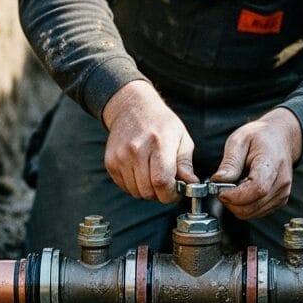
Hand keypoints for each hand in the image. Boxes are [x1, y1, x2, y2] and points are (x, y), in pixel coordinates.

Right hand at [101, 81, 197, 201]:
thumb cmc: (162, 123)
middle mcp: (136, 150)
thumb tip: (192, 185)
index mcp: (158, 144)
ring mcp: (121, 156)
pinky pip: (124, 186)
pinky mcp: (110, 162)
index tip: (175, 192)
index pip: (161, 181)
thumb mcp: (182, 139)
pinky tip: (141, 172)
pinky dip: (134, 186)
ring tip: (153, 175)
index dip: (170, 194)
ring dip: (147, 191)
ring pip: (135, 192)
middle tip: (166, 184)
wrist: (132, 108)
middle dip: (160, 194)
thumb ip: (186, 164)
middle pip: (148, 191)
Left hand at [213, 109, 302, 219]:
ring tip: (233, 187)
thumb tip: (217, 181)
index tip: (220, 191)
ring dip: (237, 205)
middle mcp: (281, 182)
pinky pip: (256, 212)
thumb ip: (229, 163)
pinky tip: (243, 191)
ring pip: (252, 213)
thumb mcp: (239, 140)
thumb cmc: (260, 137)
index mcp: (272, 163)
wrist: (280, 138)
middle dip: (231, 202)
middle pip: (252, 206)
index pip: (257, 189)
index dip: (235, 196)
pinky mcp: (279, 201)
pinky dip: (245, 206)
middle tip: (222, 188)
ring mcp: (282, 194)